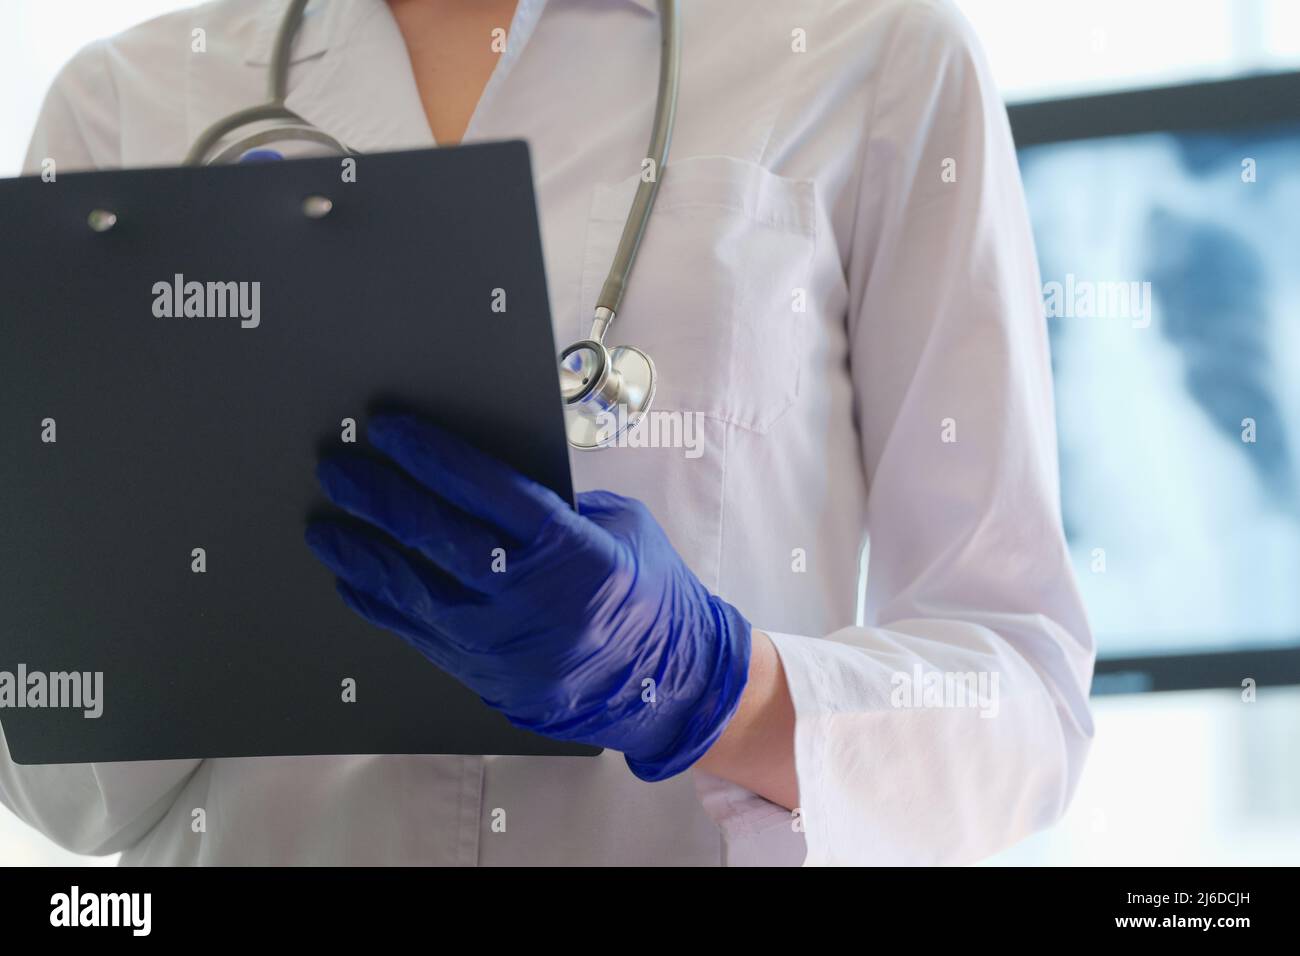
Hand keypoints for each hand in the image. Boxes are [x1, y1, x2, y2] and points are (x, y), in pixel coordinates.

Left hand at [304, 413, 751, 780]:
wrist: (669, 686)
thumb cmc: (650, 593)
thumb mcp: (619, 528)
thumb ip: (556, 505)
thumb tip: (483, 476)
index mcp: (573, 550)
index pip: (488, 490)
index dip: (433, 455)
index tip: (391, 427)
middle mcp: (531, 598)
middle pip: (439, 536)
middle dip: (382, 497)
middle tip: (339, 468)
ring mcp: (503, 643)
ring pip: (414, 590)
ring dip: (364, 554)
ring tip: (326, 526)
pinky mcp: (486, 675)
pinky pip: (418, 634)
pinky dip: (380, 604)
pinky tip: (351, 580)